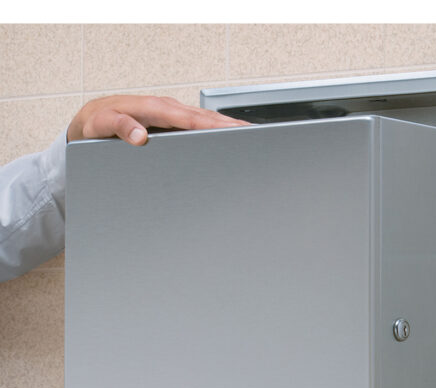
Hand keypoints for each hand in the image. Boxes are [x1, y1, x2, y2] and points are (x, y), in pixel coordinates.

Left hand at [67, 95, 247, 145]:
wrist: (89, 120)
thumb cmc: (96, 123)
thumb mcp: (101, 126)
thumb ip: (120, 128)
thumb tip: (140, 136)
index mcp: (152, 108)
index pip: (187, 118)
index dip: (210, 125)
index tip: (230, 130)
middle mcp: (163, 108)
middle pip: (202, 116)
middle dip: (227, 124)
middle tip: (250, 133)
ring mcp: (168, 115)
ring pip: (201, 119)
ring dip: (224, 125)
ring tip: (246, 134)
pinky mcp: (169, 122)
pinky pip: (195, 124)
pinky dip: (212, 128)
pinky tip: (224, 136)